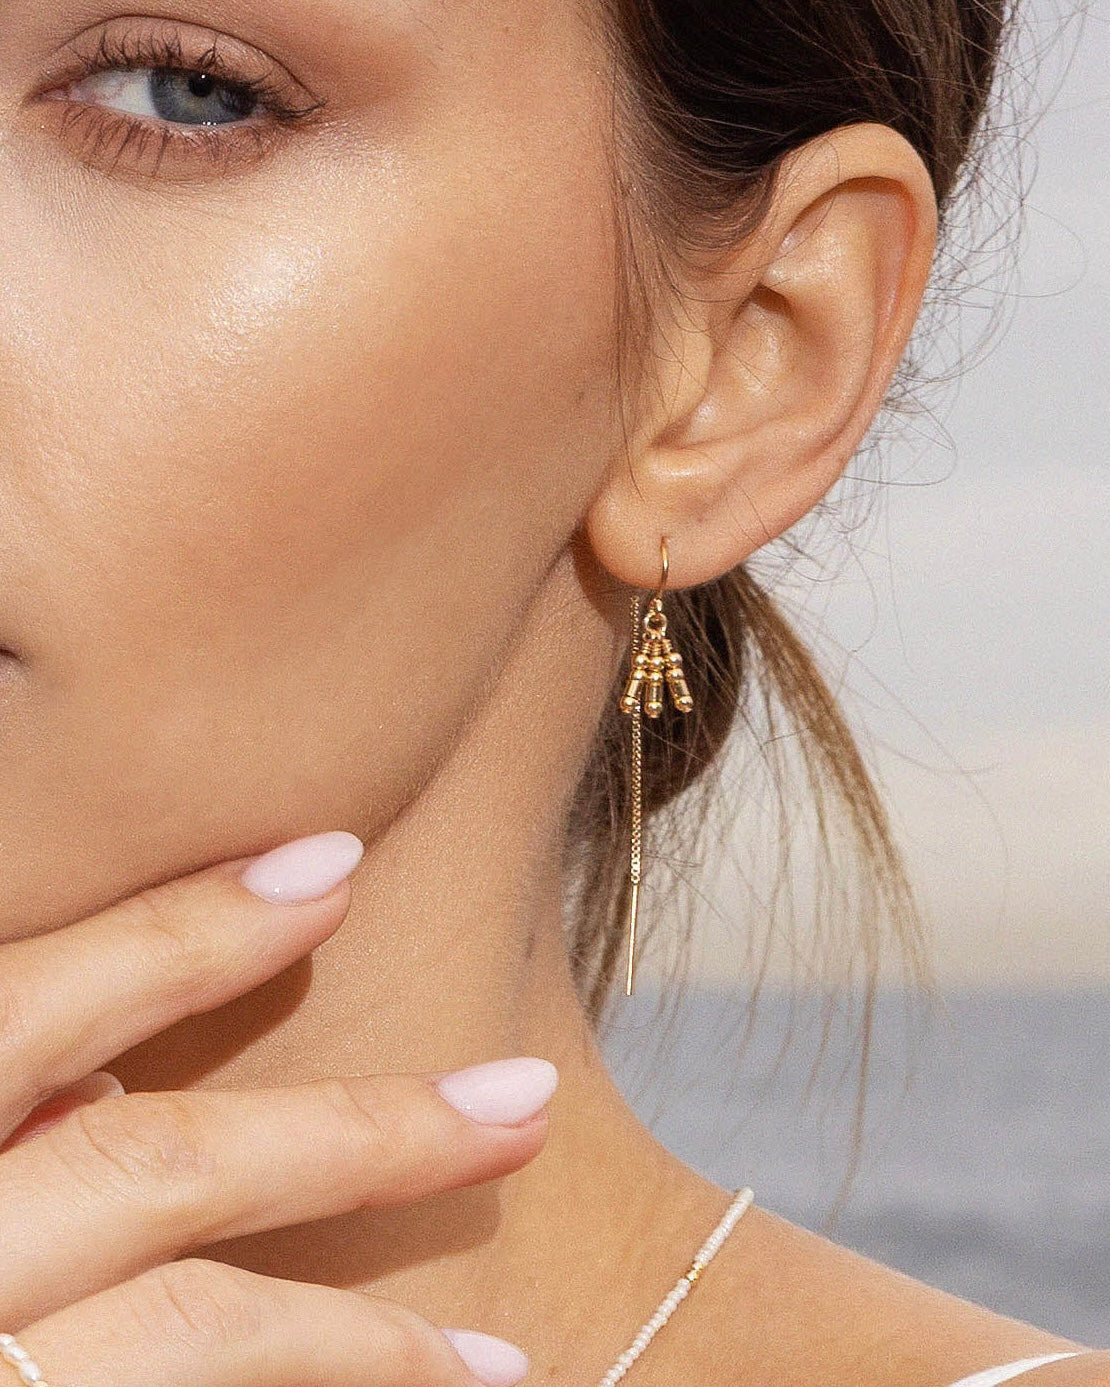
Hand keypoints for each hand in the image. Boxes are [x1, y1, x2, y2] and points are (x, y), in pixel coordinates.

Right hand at [0, 830, 553, 1386]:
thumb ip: (5, 1070)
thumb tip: (111, 1080)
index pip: (41, 1003)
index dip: (194, 931)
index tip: (340, 865)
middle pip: (161, 1165)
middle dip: (363, 1134)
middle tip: (525, 1102)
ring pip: (192, 1331)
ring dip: (364, 1339)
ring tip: (498, 1362)